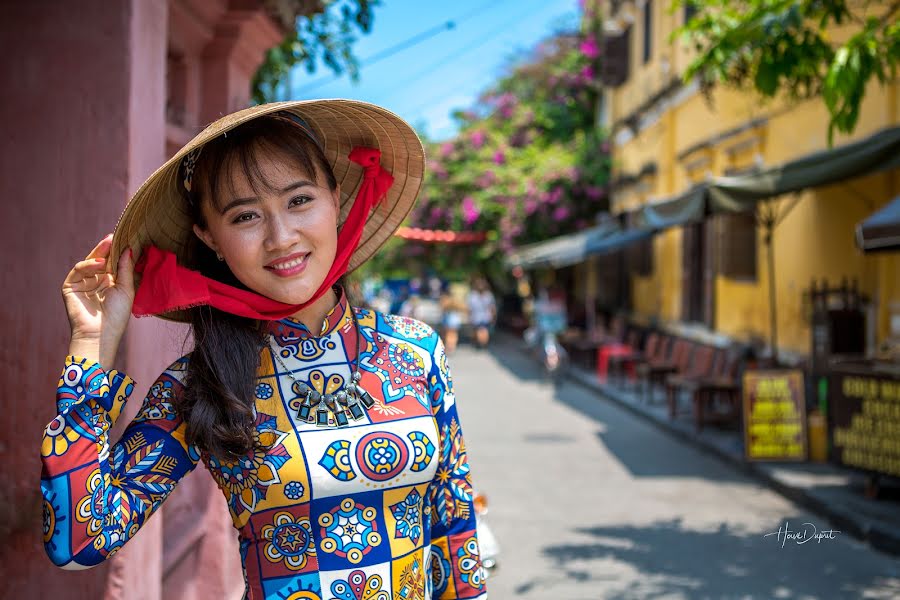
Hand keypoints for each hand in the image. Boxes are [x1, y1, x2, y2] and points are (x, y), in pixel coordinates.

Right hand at [61, 234, 135, 353]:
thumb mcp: (126, 289)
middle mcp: (96, 281)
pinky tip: (99, 263)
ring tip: (109, 250)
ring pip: (89, 262)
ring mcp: (82, 283)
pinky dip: (88, 265)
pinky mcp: (70, 286)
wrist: (100, 334)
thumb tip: (128, 249)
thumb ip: (125, 269)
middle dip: (106, 248)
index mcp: (110, 282)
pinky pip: (78, 270)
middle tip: (114, 236)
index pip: (113, 263)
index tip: (125, 238)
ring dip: (99, 254)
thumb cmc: (117, 315)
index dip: (117, 252)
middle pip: (100, 260)